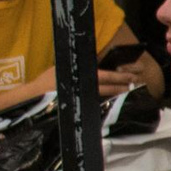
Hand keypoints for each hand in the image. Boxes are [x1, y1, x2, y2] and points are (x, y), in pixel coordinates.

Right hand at [23, 62, 138, 98]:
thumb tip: (94, 62)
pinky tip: (112, 101)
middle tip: (136, 84)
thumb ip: (80, 65)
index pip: (107, 76)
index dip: (121, 76)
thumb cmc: (47, 80)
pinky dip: (106, 101)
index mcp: (83, 77)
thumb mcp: (64, 66)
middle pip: (110, 89)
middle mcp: (86, 90)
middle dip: (123, 86)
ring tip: (127, 92)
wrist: (35, 97)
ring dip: (117, 94)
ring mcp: (84, 100)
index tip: (133, 75)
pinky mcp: (81, 108)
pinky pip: (97, 104)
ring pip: (105, 97)